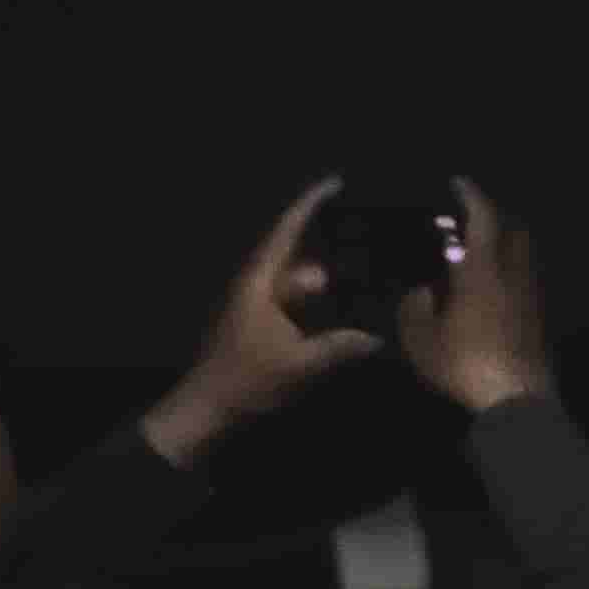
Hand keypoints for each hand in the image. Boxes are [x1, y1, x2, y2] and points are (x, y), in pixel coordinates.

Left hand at [141, 177, 385, 461]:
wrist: (209, 406)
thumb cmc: (247, 378)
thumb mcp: (298, 364)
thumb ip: (338, 347)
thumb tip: (379, 338)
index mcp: (261, 282)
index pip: (288, 231)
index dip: (311, 205)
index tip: (337, 182)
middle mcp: (260, 284)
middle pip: (299, 252)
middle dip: (332, 239)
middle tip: (374, 231)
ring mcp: (261, 303)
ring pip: (300, 277)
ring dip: (330, 270)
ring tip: (370, 263)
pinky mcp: (266, 322)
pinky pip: (300, 298)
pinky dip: (324, 295)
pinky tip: (350, 301)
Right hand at [397, 176, 552, 414]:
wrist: (517, 401)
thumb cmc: (465, 362)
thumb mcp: (421, 336)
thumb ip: (415, 306)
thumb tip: (421, 291)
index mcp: (485, 269)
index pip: (484, 218)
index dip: (471, 196)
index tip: (459, 183)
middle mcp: (515, 275)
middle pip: (514, 233)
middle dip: (493, 218)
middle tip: (469, 217)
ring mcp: (532, 299)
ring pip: (523, 259)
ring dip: (504, 247)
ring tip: (476, 253)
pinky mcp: (539, 321)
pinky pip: (524, 283)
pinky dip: (508, 275)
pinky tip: (490, 289)